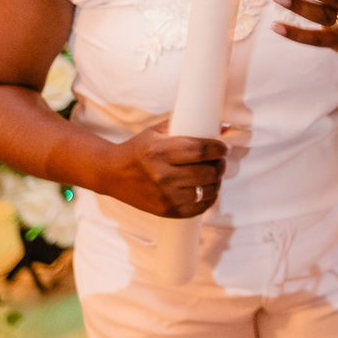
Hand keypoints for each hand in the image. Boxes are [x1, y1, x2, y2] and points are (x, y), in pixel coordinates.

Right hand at [98, 127, 226, 217]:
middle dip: (220, 164)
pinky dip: (208, 199)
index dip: (219, 149)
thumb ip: (190, 126)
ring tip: (214, 174)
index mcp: (161, 151)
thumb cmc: (140, 148)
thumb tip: (224, 127)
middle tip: (220, 160)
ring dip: (216, 182)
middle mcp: (163, 175)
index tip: (223, 148)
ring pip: (206, 191)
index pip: (201, 151)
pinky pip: (198, 208)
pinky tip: (207, 190)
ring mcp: (165, 195)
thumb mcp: (159, 131)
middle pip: (207, 172)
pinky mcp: (166, 211)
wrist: (113, 174)